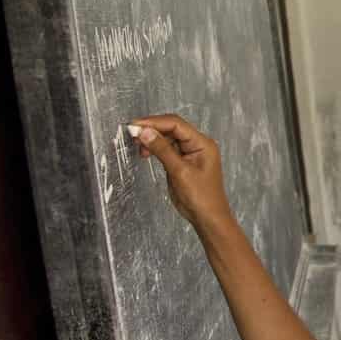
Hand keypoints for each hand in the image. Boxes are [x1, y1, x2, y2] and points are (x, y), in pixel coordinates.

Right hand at [130, 115, 229, 229]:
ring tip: (138, 146)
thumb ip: (162, 150)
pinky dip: (155, 149)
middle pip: (171, 129)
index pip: (176, 125)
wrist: (207, 217)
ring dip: (152, 140)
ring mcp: (190, 153)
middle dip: (152, 130)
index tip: (136, 126)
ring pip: (168, 138)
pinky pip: (167, 149)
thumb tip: (146, 132)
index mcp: (203, 144)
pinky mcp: (183, 162)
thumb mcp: (179, 171)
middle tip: (133, 134)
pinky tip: (145, 152)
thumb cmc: (202, 198)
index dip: (154, 122)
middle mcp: (198, 145)